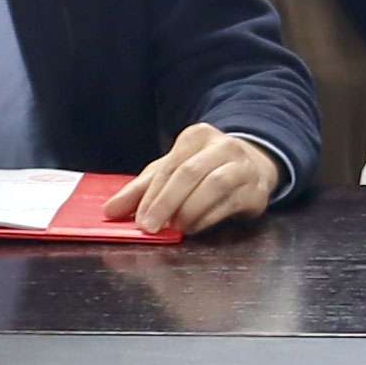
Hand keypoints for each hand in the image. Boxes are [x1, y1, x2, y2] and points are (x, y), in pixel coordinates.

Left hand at [125, 122, 284, 237]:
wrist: (253, 167)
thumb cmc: (203, 170)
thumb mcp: (171, 172)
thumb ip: (141, 190)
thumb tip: (109, 211)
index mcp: (197, 136)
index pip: (170, 165)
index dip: (152, 193)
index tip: (139, 219)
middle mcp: (223, 146)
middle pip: (190, 173)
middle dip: (166, 202)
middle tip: (150, 227)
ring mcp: (243, 166)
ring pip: (214, 185)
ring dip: (189, 210)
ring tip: (175, 228)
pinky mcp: (256, 190)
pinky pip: (229, 204)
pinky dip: (207, 219)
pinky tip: (193, 228)